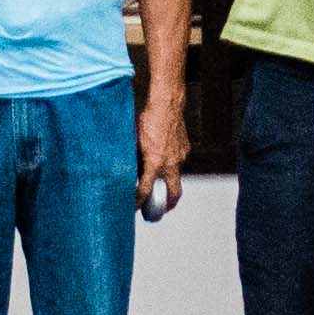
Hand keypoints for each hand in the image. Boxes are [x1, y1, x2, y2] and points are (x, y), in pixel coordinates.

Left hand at [139, 89, 187, 204]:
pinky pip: (179, 163)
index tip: (133, 208)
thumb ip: (133, 160)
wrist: (167, 103)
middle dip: (167, 206)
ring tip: (159, 184)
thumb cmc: (147, 119)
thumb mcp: (134, 142)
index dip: (138, 203)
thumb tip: (128, 171)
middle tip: (159, 211)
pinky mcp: (185, 149)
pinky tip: (163, 159)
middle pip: (174, 195)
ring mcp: (180, 157)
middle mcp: (170, 163)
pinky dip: (171, 166)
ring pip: (176, 177)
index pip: (145, 191)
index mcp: (155, 163)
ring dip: (168, 183)